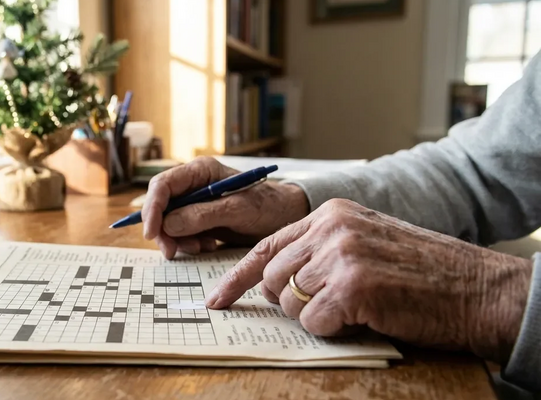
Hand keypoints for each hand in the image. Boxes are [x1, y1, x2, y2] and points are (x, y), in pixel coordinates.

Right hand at [142, 157, 308, 258]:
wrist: (286, 218)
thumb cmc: (268, 206)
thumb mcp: (238, 210)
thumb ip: (203, 215)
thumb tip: (168, 224)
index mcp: (201, 172)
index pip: (163, 185)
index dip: (152, 208)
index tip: (152, 233)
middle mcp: (194, 185)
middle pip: (161, 205)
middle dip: (163, 230)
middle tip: (172, 251)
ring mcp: (196, 203)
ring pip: (168, 222)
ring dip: (178, 239)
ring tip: (202, 247)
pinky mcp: (200, 219)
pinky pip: (181, 233)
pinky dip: (189, 244)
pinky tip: (207, 246)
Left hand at [205, 198, 532, 362]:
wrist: (476, 287)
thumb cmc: (422, 272)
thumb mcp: (366, 242)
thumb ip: (321, 251)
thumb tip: (276, 280)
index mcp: (331, 214)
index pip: (266, 245)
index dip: (238, 276)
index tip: (218, 299)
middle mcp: (331, 227)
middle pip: (271, 277)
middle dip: (288, 301)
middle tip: (325, 306)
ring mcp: (340, 254)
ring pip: (287, 300)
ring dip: (314, 315)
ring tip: (353, 307)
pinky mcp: (352, 286)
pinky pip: (313, 322)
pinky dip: (333, 329)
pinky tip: (363, 316)